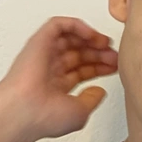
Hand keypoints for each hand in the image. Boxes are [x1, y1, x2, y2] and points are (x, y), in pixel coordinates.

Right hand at [0, 15, 118, 141]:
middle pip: (78, 53)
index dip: (99, 66)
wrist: (25, 111)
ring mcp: (44, 54)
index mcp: (56, 86)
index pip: (81, 70)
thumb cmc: (45, 117)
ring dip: (90, 38)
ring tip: (105, 43)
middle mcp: (49, 69)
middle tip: (114, 55)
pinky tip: (91, 35)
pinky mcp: (39, 41)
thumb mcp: (79, 112)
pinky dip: (76, 25)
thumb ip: (92, 99)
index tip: (116, 66)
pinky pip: (59, 25)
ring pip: (70, 37)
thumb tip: (99, 90)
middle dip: (99, 52)